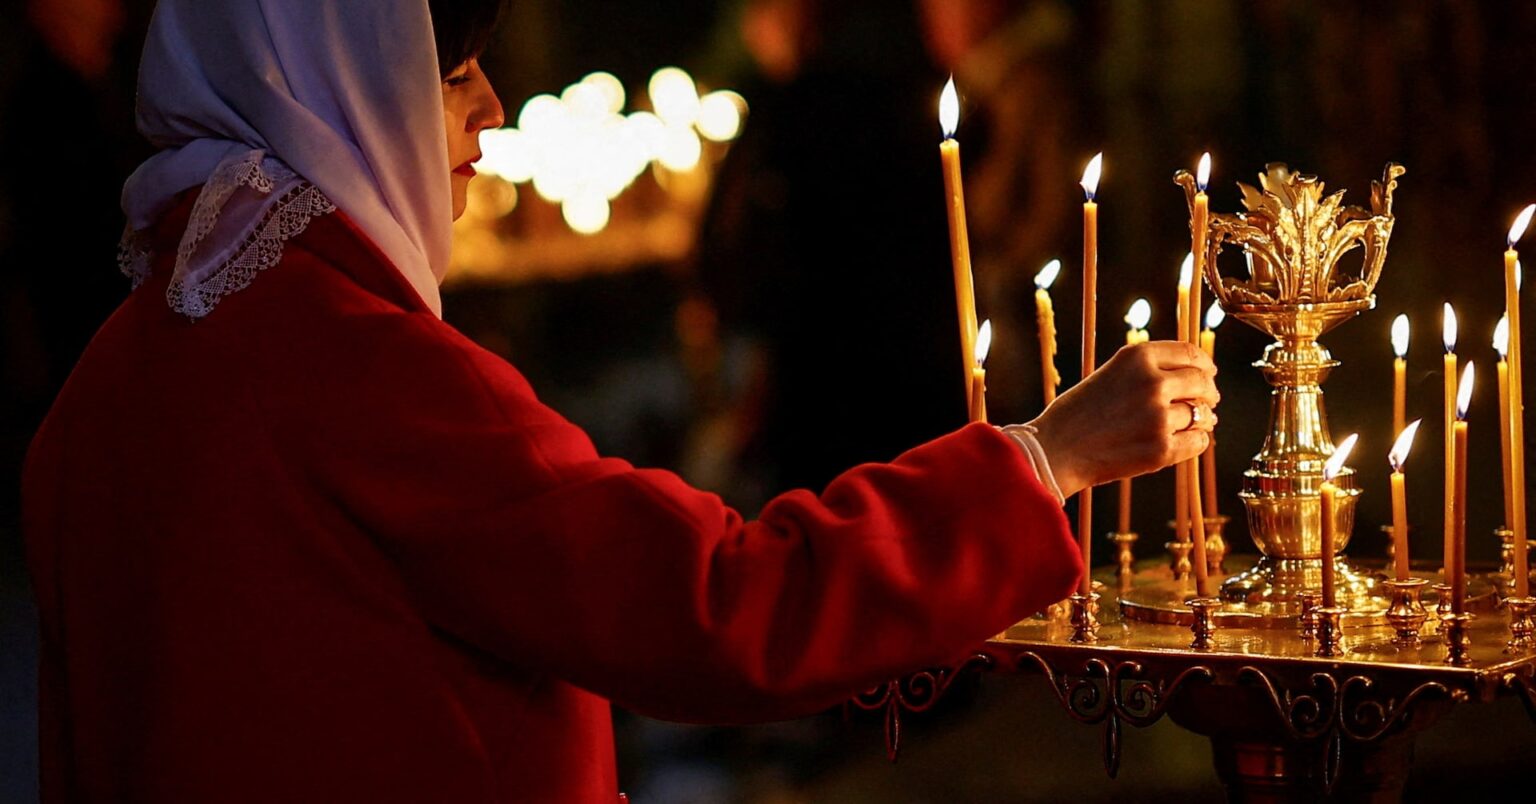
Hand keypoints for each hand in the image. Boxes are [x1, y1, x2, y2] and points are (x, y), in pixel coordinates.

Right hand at [1028, 341, 1218, 498]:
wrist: (1055, 449)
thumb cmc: (1077, 413)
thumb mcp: (1110, 374)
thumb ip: (1148, 371)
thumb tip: (1196, 378)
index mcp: (1138, 357)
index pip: (1190, 353)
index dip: (1204, 364)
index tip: (1208, 372)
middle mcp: (1152, 382)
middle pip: (1202, 382)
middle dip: (1209, 392)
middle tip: (1209, 401)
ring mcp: (1159, 417)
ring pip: (1201, 415)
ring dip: (1202, 420)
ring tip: (1193, 425)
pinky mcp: (1161, 450)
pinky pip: (1198, 442)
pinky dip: (1196, 442)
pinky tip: (1184, 442)